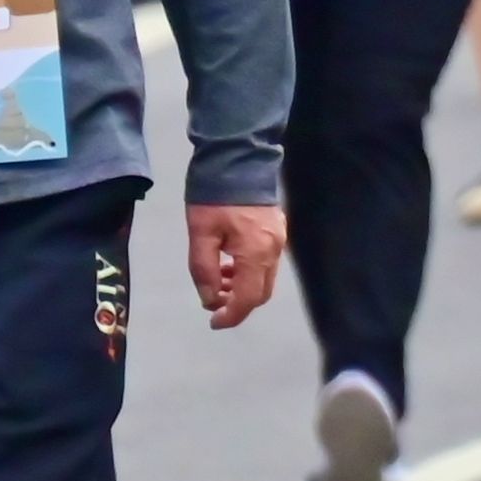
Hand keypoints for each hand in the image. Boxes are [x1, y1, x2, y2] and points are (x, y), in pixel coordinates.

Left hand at [186, 201, 284, 327]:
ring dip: (243, 289)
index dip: (231, 315)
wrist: (237, 158)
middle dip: (238, 305)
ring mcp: (279, 240)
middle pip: (261, 293)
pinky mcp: (278, 231)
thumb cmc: (214, 197)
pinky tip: (230, 265)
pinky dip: (250, 273)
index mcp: (256, 253)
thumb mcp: (200, 234)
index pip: (248, 298)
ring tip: (219, 283)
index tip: (213, 322)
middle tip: (214, 304)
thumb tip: (209, 299)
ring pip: (265, 279)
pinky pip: (267, 264)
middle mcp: (274, 251)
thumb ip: (204, 270)